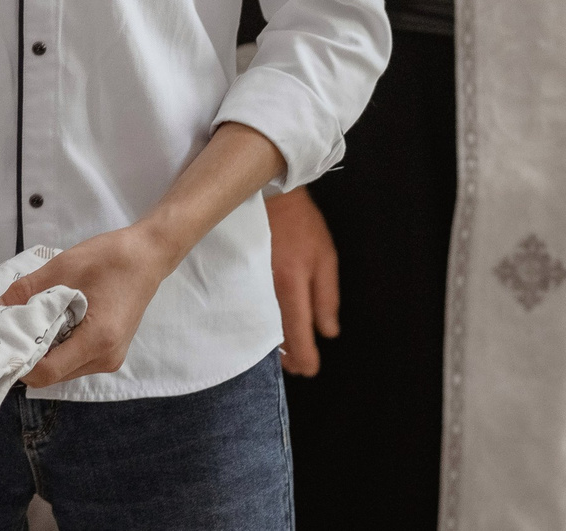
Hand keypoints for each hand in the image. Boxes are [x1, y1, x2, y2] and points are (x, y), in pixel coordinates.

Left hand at [0, 224, 174, 386]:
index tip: (1, 339)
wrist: (148, 255)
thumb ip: (26, 292)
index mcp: (97, 341)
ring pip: (62, 368)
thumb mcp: (63, 268)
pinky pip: (74, 359)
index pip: (46, 372)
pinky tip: (52, 322)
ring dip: (43, 349)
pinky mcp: (110, 352)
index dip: (19, 360)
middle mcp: (105, 359)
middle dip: (28, 353)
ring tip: (33, 320)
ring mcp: (110, 358)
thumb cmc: (111, 258)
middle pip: (52, 374)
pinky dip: (58, 345)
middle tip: (10, 326)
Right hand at [266, 187, 340, 375]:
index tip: (309, 370)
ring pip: (261, 328)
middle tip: (297, 367)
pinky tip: (265, 330)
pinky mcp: (237, 282)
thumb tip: (328, 332)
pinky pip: (250, 312)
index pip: (296, 334)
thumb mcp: (324, 257)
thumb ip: (327, 297)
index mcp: (291, 286)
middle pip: (276, 338)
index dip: (304, 358)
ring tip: (284, 354)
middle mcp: (266, 292)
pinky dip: (259, 325)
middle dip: (288, 357)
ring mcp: (248, 287)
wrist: (265, 196)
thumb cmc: (299, 224)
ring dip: (273, 345)